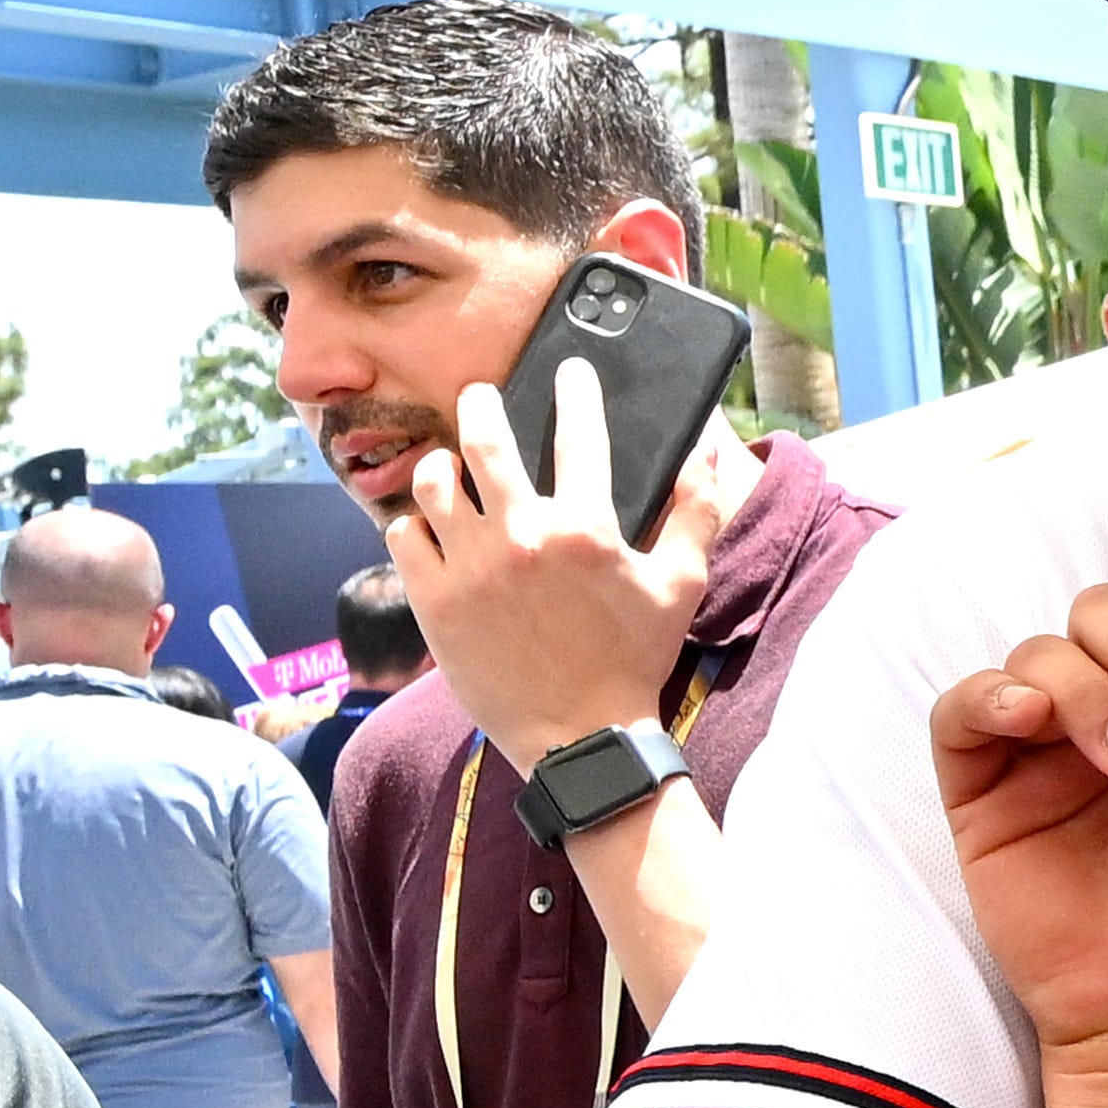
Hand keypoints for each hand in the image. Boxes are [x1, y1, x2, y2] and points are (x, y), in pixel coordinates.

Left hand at [393, 361, 720, 765]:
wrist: (581, 737)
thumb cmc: (633, 661)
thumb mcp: (680, 587)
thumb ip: (695, 516)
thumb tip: (705, 458)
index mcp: (584, 528)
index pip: (579, 435)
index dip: (575, 392)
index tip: (569, 370)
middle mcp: (520, 536)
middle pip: (484, 439)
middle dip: (479, 404)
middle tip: (479, 396)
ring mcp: (469, 567)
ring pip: (433, 482)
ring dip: (442, 465)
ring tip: (449, 466)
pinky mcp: (432, 599)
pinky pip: (402, 535)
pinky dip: (414, 524)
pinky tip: (429, 529)